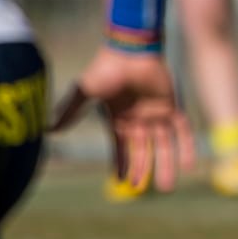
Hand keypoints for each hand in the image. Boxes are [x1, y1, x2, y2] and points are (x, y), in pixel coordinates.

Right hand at [50, 46, 194, 192]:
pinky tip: (189, 164)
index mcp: (118, 120)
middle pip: (143, 151)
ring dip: (166, 165)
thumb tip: (48, 130)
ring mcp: (156, 114)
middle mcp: (138, 120)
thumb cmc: (105, 69)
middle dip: (144, 170)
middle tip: (143, 189)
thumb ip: (69, 111)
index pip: (121, 148)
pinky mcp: (171, 106)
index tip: (124, 182)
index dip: (122, 165)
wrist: (130, 48)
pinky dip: (186, 146)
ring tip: (168, 188)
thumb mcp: (83, 92)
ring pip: (163, 145)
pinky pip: (181, 130)